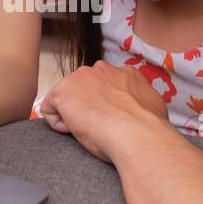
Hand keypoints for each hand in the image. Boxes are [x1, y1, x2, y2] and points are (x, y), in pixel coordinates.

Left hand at [40, 61, 168, 161]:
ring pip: (66, 99)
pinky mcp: (62, 92)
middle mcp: (100, 69)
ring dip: (73, 115)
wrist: (137, 134)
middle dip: (86, 108)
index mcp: (123, 73)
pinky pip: (50, 110)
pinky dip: (59, 124)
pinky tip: (75, 131)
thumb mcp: (152, 105)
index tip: (110, 121)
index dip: (105, 107)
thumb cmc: (147, 128)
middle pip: (83, 89)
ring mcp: (79, 78)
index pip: (105, 86)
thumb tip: (143, 107)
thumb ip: (142, 100)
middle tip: (98, 127)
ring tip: (90, 130)